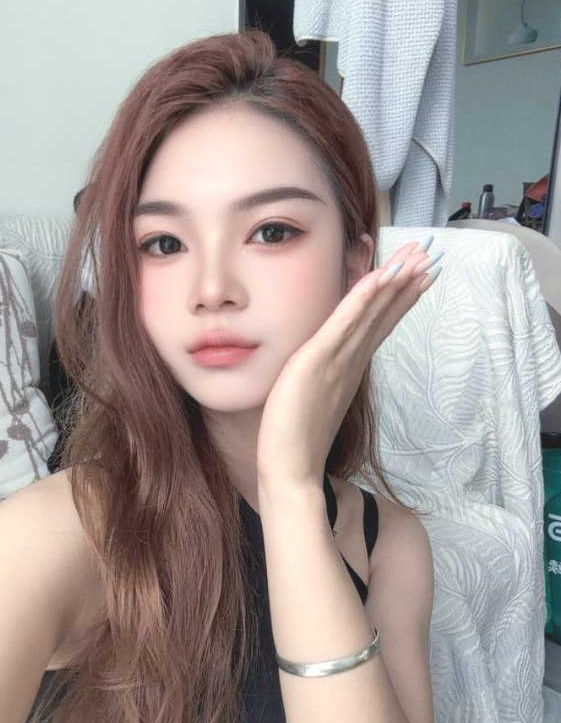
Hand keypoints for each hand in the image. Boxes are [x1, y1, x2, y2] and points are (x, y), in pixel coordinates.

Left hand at [256, 240, 439, 487]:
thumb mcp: (316, 397)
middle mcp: (350, 361)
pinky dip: (364, 298)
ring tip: (419, 256)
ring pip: (372, 313)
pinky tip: (382, 276)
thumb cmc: (297, 440)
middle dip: (408, 281)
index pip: (381, 325)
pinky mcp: (318, 361)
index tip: (422, 275)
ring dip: (396, 282)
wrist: (290, 470)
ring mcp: (338, 361)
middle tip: (431, 253)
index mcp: (351, 368)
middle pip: (384, 313)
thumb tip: (330, 364)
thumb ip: (327, 376)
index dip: (402, 298)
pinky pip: (345, 323)